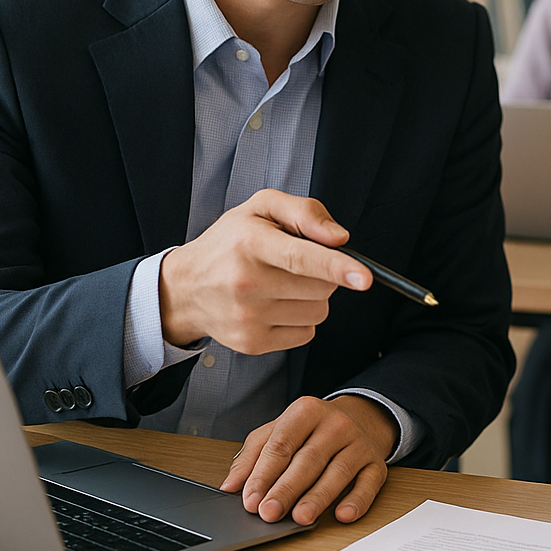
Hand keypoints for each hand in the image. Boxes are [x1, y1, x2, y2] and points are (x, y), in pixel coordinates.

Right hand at [159, 188, 371, 352]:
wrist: (185, 288)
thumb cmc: (229, 242)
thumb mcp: (261, 207)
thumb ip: (304, 211)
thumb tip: (340, 238)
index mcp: (250, 241)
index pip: (300, 257)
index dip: (338, 266)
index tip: (364, 277)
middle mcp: (246, 281)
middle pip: (320, 287)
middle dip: (324, 274)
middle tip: (297, 264)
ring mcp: (248, 317)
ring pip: (318, 311)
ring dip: (312, 298)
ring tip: (282, 284)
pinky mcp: (252, 342)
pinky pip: (305, 334)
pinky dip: (300, 320)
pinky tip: (276, 305)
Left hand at [221, 394, 394, 524]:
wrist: (359, 418)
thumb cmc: (311, 430)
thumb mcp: (277, 431)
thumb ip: (252, 456)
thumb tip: (230, 486)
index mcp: (305, 411)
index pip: (282, 444)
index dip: (264, 474)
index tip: (250, 499)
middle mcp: (335, 424)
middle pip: (308, 459)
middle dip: (287, 488)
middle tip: (269, 512)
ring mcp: (358, 443)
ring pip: (338, 472)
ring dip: (318, 497)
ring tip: (300, 517)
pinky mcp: (376, 463)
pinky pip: (369, 483)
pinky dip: (358, 500)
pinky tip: (343, 514)